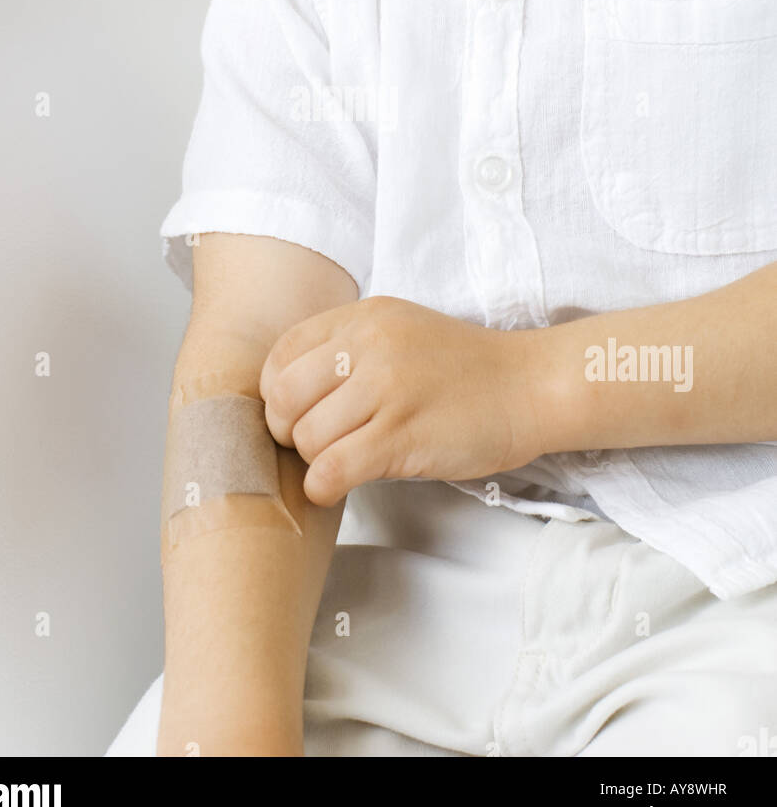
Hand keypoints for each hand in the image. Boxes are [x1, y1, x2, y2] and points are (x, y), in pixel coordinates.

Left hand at [258, 295, 549, 505]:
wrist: (529, 386)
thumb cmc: (465, 368)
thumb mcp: (401, 331)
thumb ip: (349, 348)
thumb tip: (288, 392)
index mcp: (365, 319)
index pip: (284, 353)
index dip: (277, 392)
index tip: (296, 413)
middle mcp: (370, 347)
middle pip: (286, 397)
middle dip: (287, 429)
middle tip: (311, 444)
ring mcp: (387, 390)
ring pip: (308, 437)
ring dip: (314, 461)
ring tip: (339, 463)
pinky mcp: (403, 436)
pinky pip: (333, 468)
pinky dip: (323, 486)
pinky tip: (338, 487)